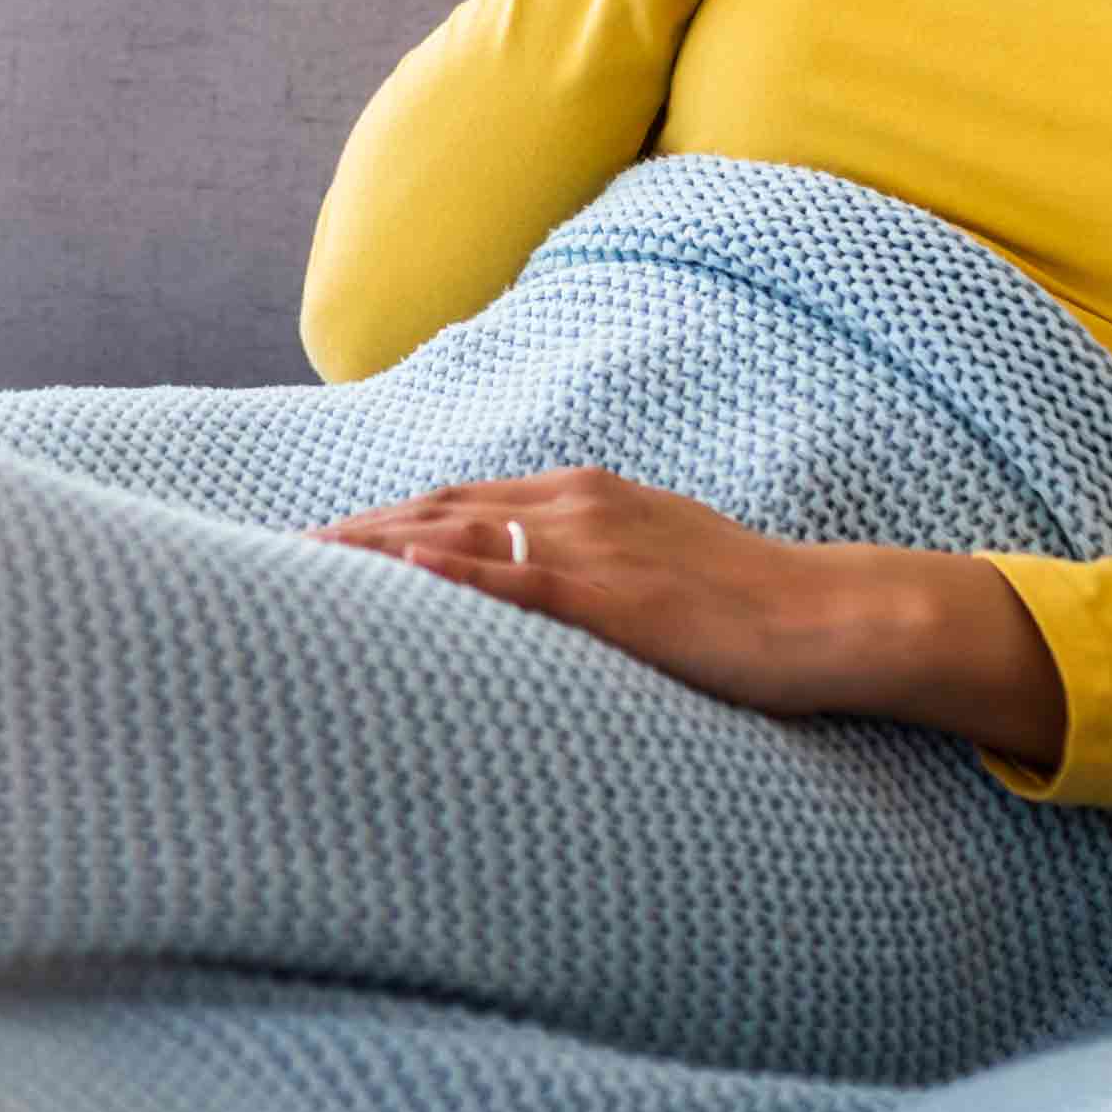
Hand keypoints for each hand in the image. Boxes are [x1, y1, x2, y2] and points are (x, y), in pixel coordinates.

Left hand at [304, 465, 896, 716]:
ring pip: (458, 536)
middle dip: (358, 531)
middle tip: (281, 557)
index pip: (459, 501)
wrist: (830, 614)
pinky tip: (399, 576)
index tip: (326, 541)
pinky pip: (514, 581)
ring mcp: (592, 545)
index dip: (387, 519)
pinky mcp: (612, 595)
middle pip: (438, 509)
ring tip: (303, 569)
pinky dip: (450, 574)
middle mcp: (576, 505)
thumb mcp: (658, 567)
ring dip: (375, 550)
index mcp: (584, 496)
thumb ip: (594, 570)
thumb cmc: (751, 606)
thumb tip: (540, 600)